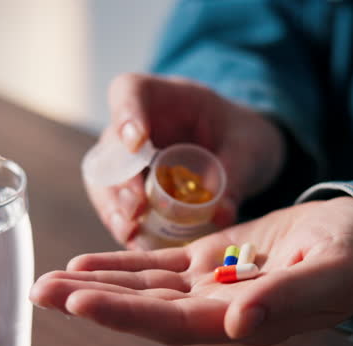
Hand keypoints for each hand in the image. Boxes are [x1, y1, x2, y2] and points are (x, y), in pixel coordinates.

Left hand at [31, 197, 352, 345]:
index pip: (171, 323)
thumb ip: (287, 298)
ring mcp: (208, 285)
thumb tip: (238, 323)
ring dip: (95, 285)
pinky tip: (84, 264)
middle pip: (143, 309)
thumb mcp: (330, 273)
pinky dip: (120, 264)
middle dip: (91, 303)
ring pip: (142, 287)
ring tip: (49, 281)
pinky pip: (157, 265)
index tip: (79, 303)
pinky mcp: (209, 259)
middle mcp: (215, 310)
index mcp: (240, 320)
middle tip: (41, 293)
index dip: (124, 315)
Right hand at [88, 73, 285, 247]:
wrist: (238, 151)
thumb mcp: (247, 145)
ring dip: (114, 209)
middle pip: (111, 148)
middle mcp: (131, 125)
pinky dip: (125, 226)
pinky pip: (117, 208)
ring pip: (105, 182)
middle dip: (120, 180)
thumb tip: (222, 213)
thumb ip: (236, 173)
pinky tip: (138, 245)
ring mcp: (125, 161)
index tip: (137, 143)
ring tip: (130, 233)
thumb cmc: (240, 134)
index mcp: (158, 95)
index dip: (126, 117)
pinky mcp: (129, 191)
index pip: (129, 93)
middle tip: (136, 207)